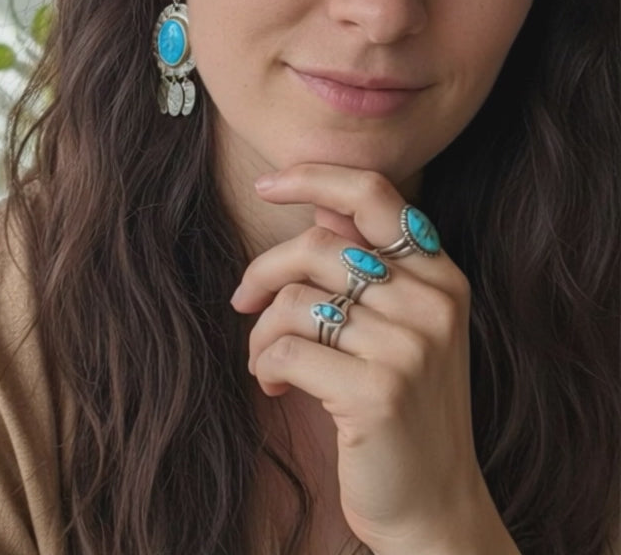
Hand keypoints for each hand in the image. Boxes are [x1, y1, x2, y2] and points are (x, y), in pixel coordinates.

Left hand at [230, 164, 514, 554]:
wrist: (432, 503)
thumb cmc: (399, 406)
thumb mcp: (400, 327)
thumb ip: (367, 266)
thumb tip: (315, 209)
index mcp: (441, 276)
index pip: (375, 195)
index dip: (315, 178)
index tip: (266, 183)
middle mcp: (433, 303)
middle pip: (316, 247)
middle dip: (262, 271)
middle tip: (241, 300)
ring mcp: (410, 347)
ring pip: (293, 299)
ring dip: (261, 330)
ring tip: (263, 357)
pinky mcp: (379, 391)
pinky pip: (286, 348)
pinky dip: (263, 364)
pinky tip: (271, 385)